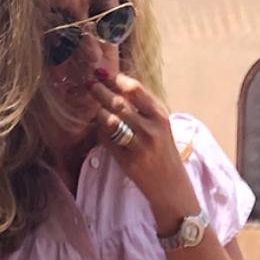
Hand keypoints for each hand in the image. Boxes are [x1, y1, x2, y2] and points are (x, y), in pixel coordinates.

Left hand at [89, 70, 198, 232]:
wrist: (171, 185)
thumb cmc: (164, 152)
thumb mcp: (161, 126)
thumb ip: (144, 109)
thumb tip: (118, 88)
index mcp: (160, 116)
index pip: (135, 90)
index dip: (116, 79)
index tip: (104, 73)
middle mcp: (151, 129)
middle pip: (119, 103)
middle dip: (101, 91)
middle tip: (89, 84)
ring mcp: (139, 146)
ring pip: (111, 121)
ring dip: (98, 111)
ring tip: (93, 106)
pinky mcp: (128, 161)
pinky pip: (107, 141)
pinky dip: (101, 132)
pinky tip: (100, 129)